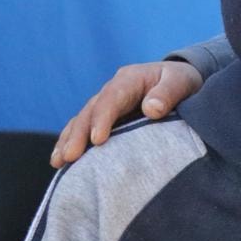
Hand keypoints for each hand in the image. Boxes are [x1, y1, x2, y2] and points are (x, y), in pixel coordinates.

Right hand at [50, 61, 203, 167]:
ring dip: (69, 140)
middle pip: (90, 111)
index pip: (111, 98)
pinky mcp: (104, 119)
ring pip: (81, 120)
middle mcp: (112, 91)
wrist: (179, 82)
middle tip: (70, 156)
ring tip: (59, 161)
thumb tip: (151, 108)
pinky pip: (83, 130)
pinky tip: (60, 162)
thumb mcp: (181, 82)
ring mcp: (105, 105)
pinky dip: (70, 143)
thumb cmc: (181, 81)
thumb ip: (168, 93)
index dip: (102, 118)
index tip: (97, 140)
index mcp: (129, 79)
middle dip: (79, 134)